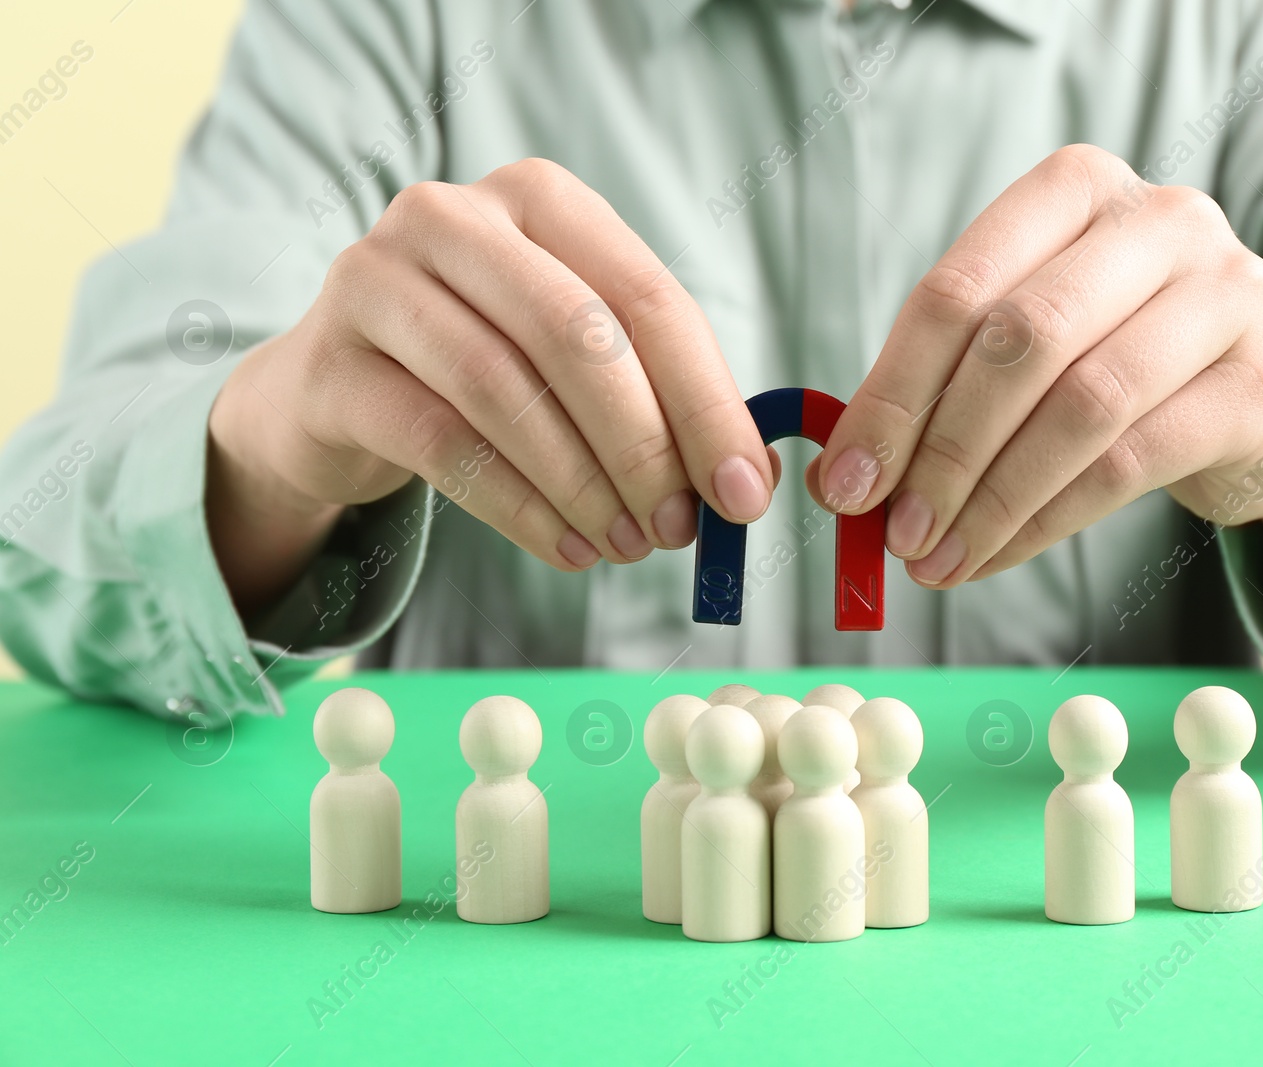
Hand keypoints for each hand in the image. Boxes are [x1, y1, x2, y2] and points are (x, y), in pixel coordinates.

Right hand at [208, 159, 775, 611]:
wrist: (331, 394)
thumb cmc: (481, 371)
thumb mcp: (571, 359)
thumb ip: (656, 395)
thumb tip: (749, 479)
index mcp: (539, 199)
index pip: (648, 297)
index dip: (708, 403)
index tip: (746, 492)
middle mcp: (452, 218)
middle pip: (578, 334)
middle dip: (645, 446)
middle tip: (678, 527)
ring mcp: (376, 281)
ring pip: (505, 389)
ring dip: (583, 485)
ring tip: (626, 547)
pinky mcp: (330, 365)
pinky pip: (442, 443)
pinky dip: (520, 508)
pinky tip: (566, 549)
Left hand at [812, 145, 1262, 615]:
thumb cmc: (1119, 362)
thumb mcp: (1029, 349)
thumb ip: (941, 388)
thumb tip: (842, 477)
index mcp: (1076, 189)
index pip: (958, 290)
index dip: (892, 394)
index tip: (846, 482)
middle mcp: (1159, 221)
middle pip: (1019, 339)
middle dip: (942, 450)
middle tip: (895, 531)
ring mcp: (1224, 295)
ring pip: (1081, 403)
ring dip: (993, 497)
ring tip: (938, 558)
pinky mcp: (1259, 385)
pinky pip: (1132, 461)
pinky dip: (1049, 519)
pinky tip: (999, 554)